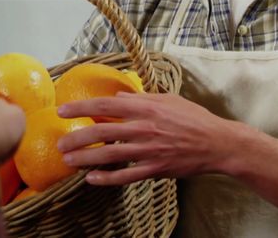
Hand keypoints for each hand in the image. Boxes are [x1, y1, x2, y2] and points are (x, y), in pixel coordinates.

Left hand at [56, 92, 244, 185]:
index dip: (81, 107)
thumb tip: (117, 98)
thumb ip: (141, 98)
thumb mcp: (168, 99)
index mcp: (146, 107)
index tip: (62, 110)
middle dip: (77, 136)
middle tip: (59, 141)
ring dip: (86, 158)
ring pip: (110, 154)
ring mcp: (149, 150)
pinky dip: (108, 178)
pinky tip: (92, 179)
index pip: (106, 105)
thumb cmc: (193, 118)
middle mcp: (144, 127)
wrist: (218, 143)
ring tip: (68, 160)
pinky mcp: (155, 168)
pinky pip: (127, 175)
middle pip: (102, 131)